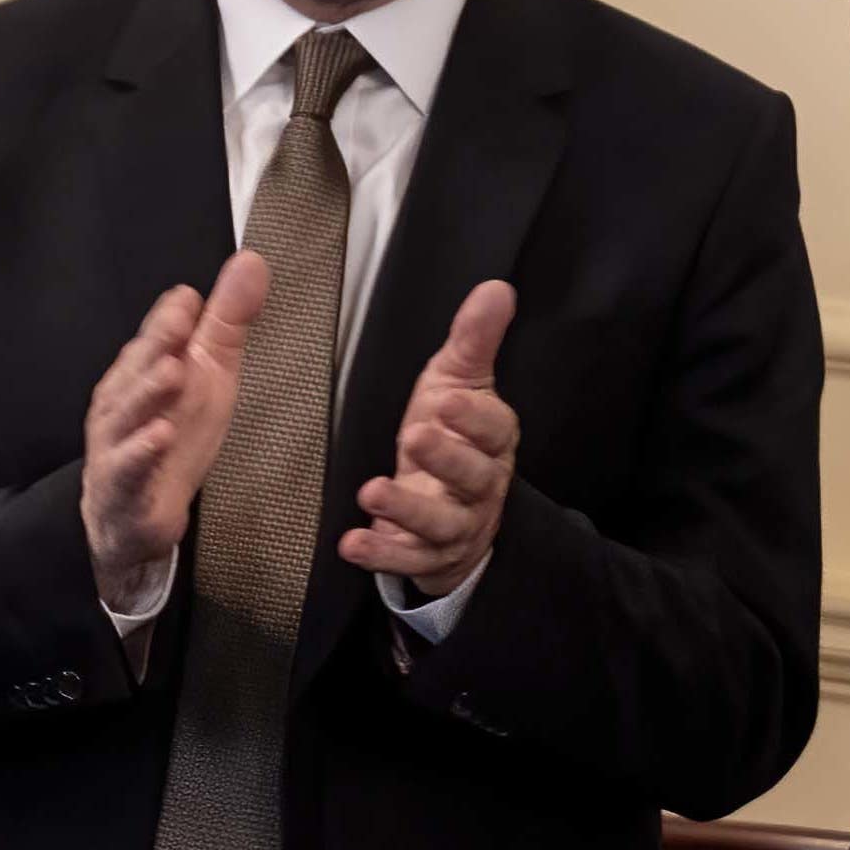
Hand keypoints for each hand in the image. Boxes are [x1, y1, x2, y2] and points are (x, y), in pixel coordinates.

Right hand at [79, 250, 270, 613]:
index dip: (174, 316)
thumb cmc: (168, 436)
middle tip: (181, 323)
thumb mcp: (209, 374)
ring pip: (129, 413)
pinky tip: (161, 436)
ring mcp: (119, 441)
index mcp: (145, 368)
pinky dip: (142, 452)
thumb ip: (226, 321)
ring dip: (149, 393)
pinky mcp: (122, 485)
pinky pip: (129, 466)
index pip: (159, 334)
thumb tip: (251, 262)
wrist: (132, 512)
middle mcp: (125, 399)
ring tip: (173, 373)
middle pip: (140, 366)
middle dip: (157, 344)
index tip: (192, 297)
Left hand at [344, 281, 518, 598]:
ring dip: (407, 510)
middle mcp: (481, 488)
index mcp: (492, 442)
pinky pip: (406, 560)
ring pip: (440, 523)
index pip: (495, 430)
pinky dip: (381, 554)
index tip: (447, 400)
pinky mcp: (425, 557)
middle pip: (473, 477)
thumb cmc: (452, 437)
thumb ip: (474, 340)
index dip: (474, 418)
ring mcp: (455, 527)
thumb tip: (496, 289)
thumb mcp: (458, 383)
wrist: (450, 512)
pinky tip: (353, 543)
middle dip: (446, 459)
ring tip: (372, 492)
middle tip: (415, 436)